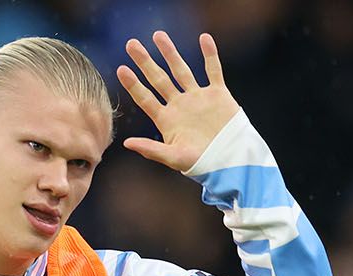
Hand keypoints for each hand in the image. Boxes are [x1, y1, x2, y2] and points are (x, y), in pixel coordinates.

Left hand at [116, 31, 240, 171]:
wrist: (230, 161)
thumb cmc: (201, 163)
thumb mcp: (173, 157)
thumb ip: (150, 148)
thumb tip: (125, 143)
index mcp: (166, 120)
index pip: (145, 98)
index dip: (133, 84)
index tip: (121, 69)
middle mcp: (180, 105)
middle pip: (159, 78)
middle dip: (145, 61)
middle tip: (131, 44)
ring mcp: (198, 98)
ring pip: (181, 70)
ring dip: (170, 53)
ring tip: (158, 35)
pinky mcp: (218, 95)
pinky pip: (214, 70)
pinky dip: (210, 55)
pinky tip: (204, 38)